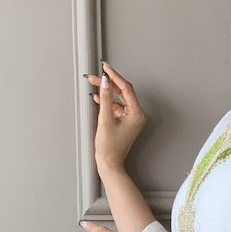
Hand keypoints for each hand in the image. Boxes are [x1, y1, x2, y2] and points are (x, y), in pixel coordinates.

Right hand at [88, 62, 146, 177]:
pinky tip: (98, 98)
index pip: (126, 88)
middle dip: (108, 84)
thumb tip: (105, 82)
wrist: (110, 163)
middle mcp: (137, 115)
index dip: (115, 76)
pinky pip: (117, 107)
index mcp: (136, 114)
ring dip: (106, 92)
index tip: (106, 68)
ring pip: (119, 98)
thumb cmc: (110, 148)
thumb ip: (105, 98)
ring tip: (94, 85)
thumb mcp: (105, 119)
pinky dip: (108, 102)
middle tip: (95, 77)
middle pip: (122, 92)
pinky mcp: (125, 122)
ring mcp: (131, 119)